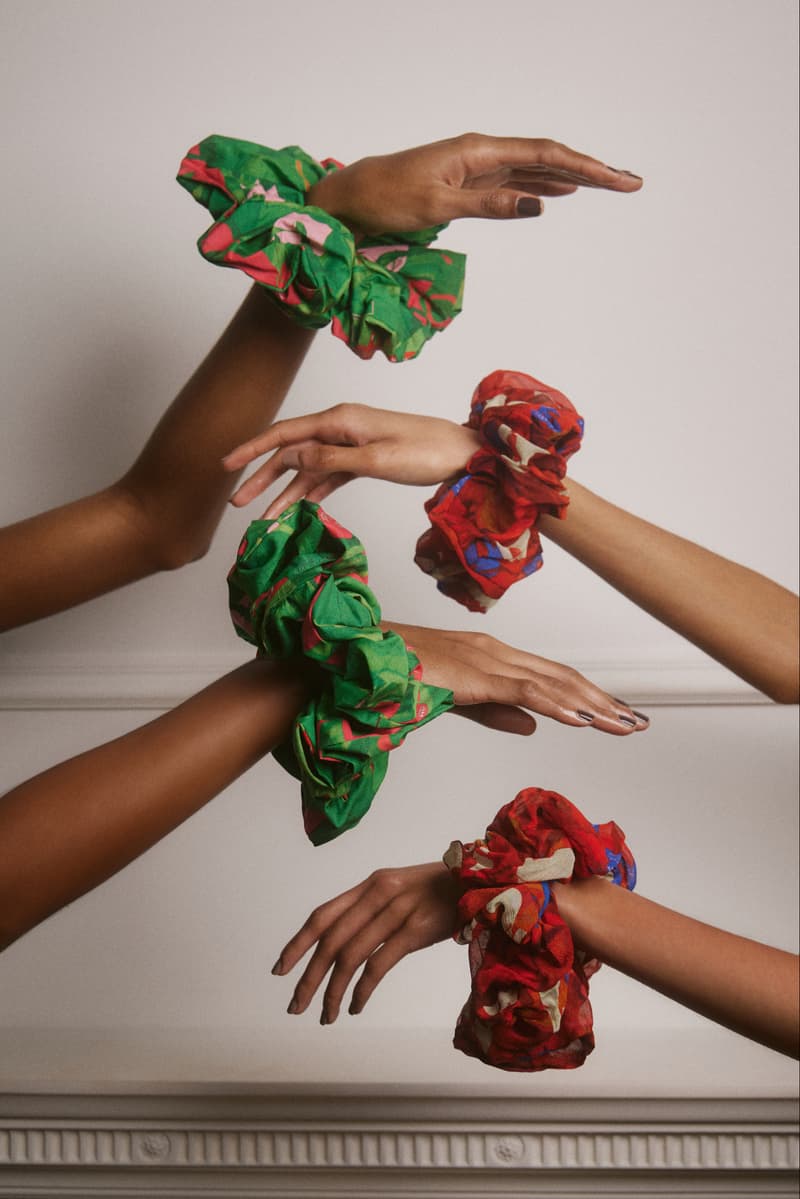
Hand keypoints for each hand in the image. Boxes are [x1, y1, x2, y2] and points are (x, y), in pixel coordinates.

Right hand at [224, 404, 475, 516]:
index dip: (252, 449)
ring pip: (308, 468)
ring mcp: (352, 443)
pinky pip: (329, 476)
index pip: (284, 434)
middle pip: (291, 452)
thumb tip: (290, 458)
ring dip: (287, 492)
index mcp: (340, 420)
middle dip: (262, 477)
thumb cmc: (426, 452)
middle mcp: (341, 428)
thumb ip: (331, 459)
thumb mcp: (375, 459)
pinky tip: (299, 510)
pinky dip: (313, 493)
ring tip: (265, 518)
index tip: (224, 465)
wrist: (464, 455)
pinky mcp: (364, 459)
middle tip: (237, 503)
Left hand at [274, 862, 458, 1022]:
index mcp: (370, 884)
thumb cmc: (440, 890)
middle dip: (309, 976)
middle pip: (331, 940)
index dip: (298, 943)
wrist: (480, 880)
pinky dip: (362, 989)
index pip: (322, 915)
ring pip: (351, 956)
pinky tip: (355, 1006)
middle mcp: (377, 894)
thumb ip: (371, 908)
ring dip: (332, 990)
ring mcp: (396, 911)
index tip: (280, 969)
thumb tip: (341, 940)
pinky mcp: (416, 930)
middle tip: (295, 1005)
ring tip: (324, 1015)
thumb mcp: (399, 889)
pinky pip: (379, 964)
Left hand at [306, 132, 641, 231]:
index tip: (618, 180)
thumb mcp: (437, 205)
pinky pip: (514, 183)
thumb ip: (488, 205)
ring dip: (572, 178)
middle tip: (631, 183)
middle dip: (591, 170)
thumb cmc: (386, 199)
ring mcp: (476, 169)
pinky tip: (560, 194)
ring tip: (608, 186)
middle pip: (548, 158)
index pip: (545, 154)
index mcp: (478, 151)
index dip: (586, 166)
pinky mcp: (467, 186)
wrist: (351, 198)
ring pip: (535, 170)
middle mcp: (482, 154)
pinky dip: (541, 188)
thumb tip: (536, 206)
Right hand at [383, 621, 648, 735]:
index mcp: (489, 658)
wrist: (353, 657)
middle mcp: (494, 652)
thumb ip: (492, 712)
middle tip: (638, 723)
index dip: (586, 697)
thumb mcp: (452, 700)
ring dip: (592, 705)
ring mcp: (485, 659)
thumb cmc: (390, 674)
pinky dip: (558, 704)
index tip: (616, 715)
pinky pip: (524, 691)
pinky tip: (583, 719)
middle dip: (603, 702)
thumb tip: (533, 725)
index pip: (549, 679)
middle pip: (561, 679)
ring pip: (552, 683)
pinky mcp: (473, 673)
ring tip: (625, 725)